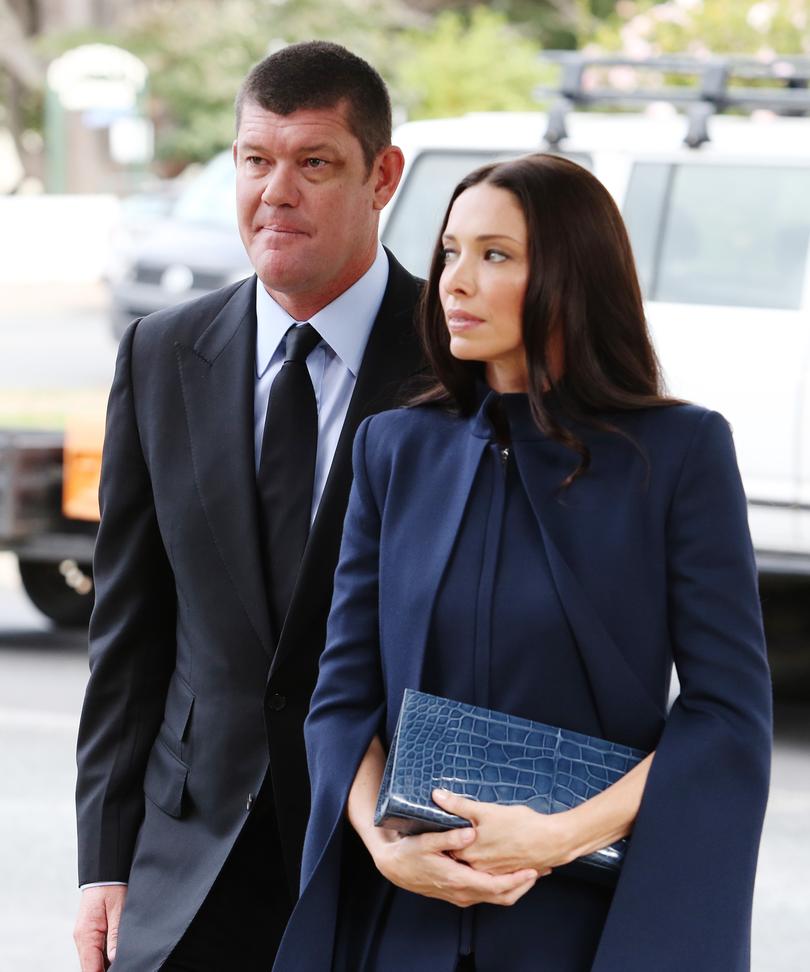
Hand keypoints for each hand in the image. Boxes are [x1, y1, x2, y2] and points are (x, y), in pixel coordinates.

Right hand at [74, 886, 126, 971]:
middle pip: (91, 967)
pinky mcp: (90, 933)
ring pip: (92, 961)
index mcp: (86, 935)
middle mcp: (82, 939)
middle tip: (124, 966)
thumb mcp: (118, 909)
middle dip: (105, 971)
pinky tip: (116, 956)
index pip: (90, 969)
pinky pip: (95, 952)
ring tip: (122, 962)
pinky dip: (104, 957)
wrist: (104, 872)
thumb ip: (115, 935)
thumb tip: (115, 958)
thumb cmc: (111, 887)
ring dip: (104, 965)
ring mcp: (85, 937)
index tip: (118, 971)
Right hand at [372, 825, 540, 907]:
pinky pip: (488, 894)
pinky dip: (503, 886)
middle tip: (541, 869)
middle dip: (523, 884)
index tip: (533, 869)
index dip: (517, 880)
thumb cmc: (410, 853)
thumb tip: (469, 833)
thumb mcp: (427, 842)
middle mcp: (463, 893)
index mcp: (459, 880)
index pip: (496, 886)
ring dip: (515, 886)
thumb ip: (450, 837)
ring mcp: (462, 895)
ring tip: (532, 870)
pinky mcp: (460, 892)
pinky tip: (510, 872)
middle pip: (502, 896)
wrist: (395, 868)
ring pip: (496, 897)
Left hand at [432, 789, 573, 874]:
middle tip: (461, 832)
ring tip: (482, 839)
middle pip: (461, 857)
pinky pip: (494, 870)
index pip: (447, 847)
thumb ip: (458, 805)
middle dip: (460, 846)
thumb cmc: (520, 824)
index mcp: (469, 854)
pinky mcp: (508, 874)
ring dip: (476, 855)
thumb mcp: (486, 811)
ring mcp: (494, 873)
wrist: (550, 840)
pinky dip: (493, 861)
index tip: (443, 828)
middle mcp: (479, 868)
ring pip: (478, 865)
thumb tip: (436, 795)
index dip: (446, 837)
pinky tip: (498, 849)